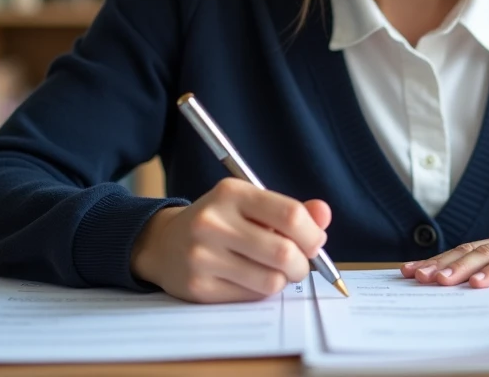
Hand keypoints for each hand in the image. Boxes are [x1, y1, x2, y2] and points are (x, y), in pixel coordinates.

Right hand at [130, 178, 330, 302]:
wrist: (164, 243)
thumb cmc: (220, 222)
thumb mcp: (251, 204)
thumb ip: (291, 210)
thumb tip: (324, 214)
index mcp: (232, 193)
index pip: (290, 215)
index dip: (312, 234)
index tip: (315, 243)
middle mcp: (213, 222)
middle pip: (284, 252)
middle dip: (302, 264)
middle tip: (299, 264)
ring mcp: (202, 256)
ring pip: (271, 280)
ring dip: (283, 280)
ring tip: (275, 271)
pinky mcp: (198, 287)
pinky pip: (251, 297)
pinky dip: (261, 291)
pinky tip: (250, 279)